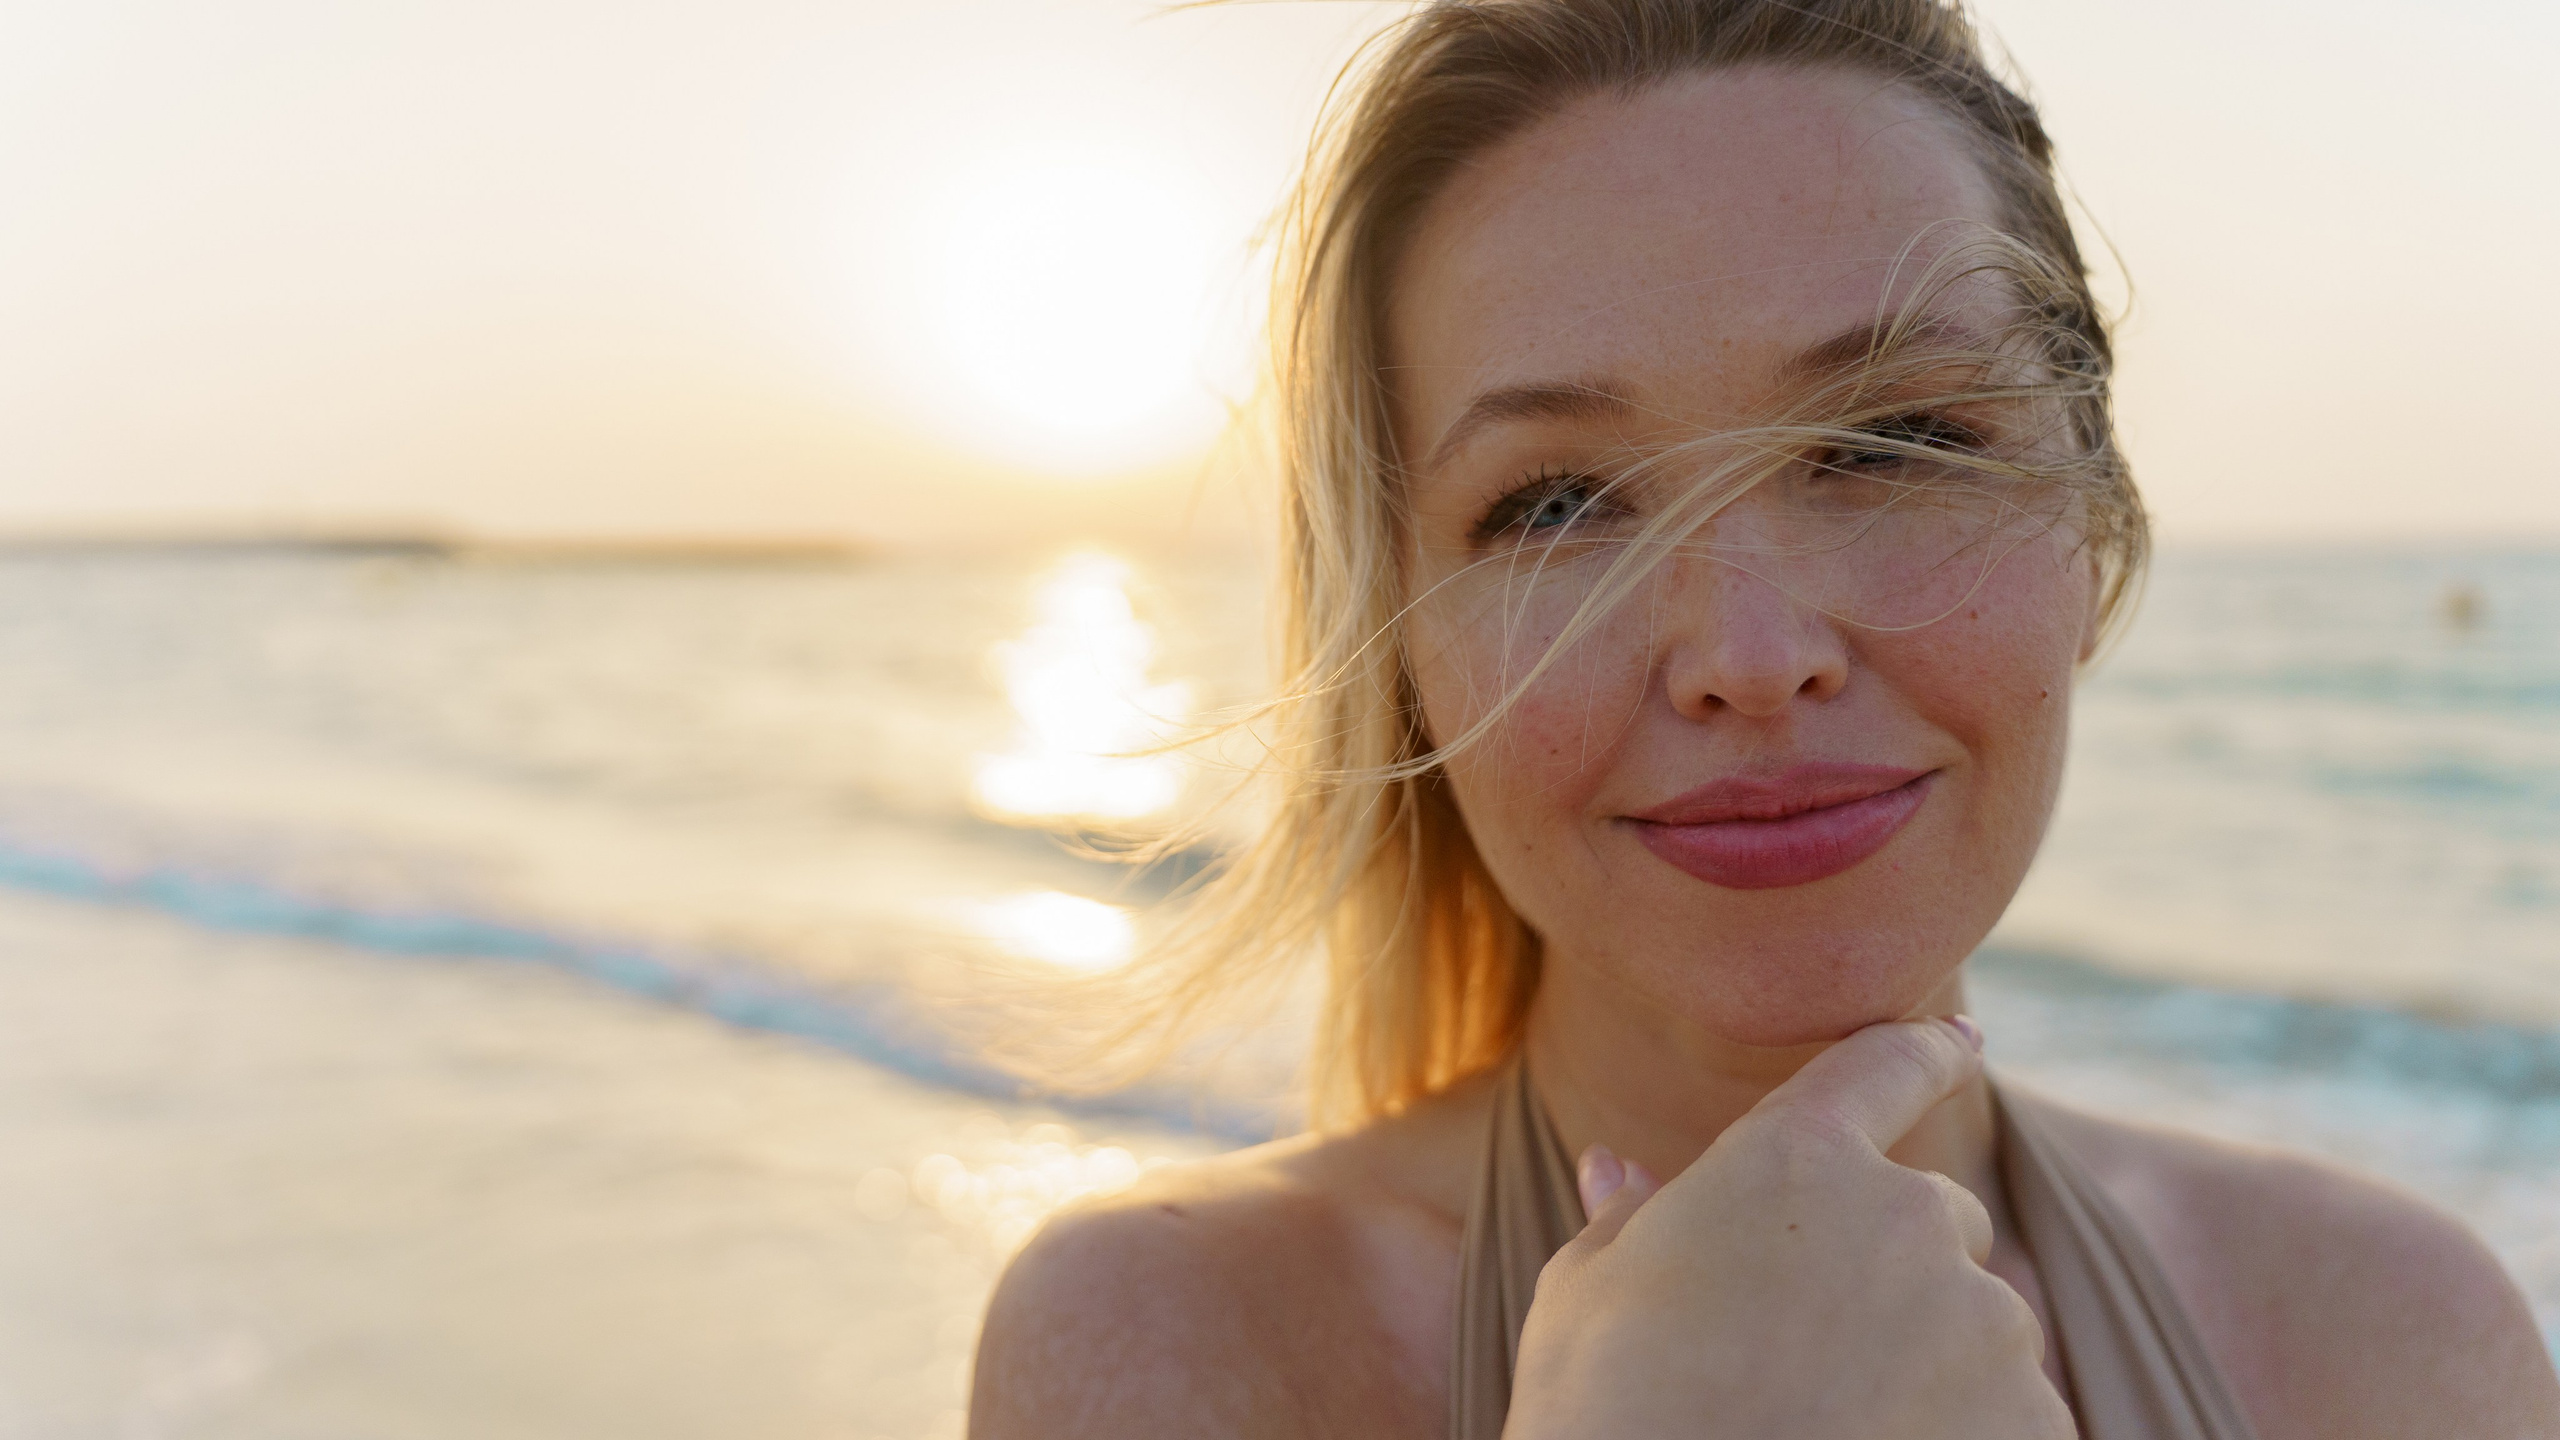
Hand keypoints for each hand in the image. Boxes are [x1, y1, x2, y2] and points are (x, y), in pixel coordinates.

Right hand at [1501, 1018, 2070, 1438]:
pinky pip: (2015, 1418)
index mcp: (1794, 1162)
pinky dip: (1967, 1439)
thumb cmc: (1603, 1423)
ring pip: (1979, 1331)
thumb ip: (1627, 1224)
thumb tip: (1617, 1170)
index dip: (1924, 1050)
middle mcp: (1907, 1219)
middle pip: (1937, 1220)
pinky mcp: (2033, 1423)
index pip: (1882, 1067)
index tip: (1959, 1044)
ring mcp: (1983, 1325)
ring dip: (1932, 1369)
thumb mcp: (1583, 1304)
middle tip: (1807, 1356)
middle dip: (1894, 1270)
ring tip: (1832, 1429)